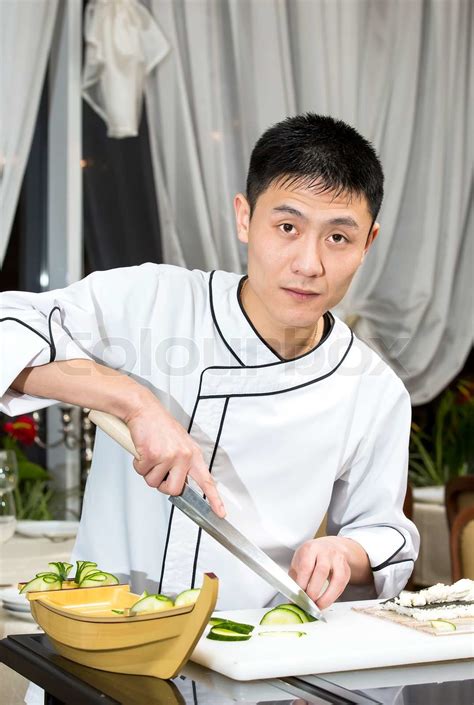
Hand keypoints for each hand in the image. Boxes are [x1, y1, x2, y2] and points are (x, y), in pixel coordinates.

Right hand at [124, 391, 224, 517]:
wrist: (144, 409)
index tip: (221, 513)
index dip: (214, 499)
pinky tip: (142, 450)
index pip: (206, 480)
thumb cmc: (159, 426)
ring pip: (154, 482)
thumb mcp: (179, 443)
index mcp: (193, 454)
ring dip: (147, 472)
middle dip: (163, 484)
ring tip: (149, 454)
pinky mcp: (152, 455)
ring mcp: (168, 456)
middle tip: (157, 470)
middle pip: (174, 490)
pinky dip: (138, 464)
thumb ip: (183, 462)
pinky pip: (142, 472)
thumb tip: (181, 482)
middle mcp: (184, 456)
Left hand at [289, 537, 353, 608]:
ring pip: (337, 579)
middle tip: (308, 602)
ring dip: (327, 596)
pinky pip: (342, 585)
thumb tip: (292, 600)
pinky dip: (334, 596)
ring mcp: (338, 560)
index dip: (302, 583)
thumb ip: (295, 578)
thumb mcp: (299, 560)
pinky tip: (327, 601)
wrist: (328, 546)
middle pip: (322, 571)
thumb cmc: (311, 556)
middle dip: (314, 590)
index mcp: (311, 549)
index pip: (306, 566)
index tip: (298, 595)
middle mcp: (326, 552)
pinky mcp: (346, 569)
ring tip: (319, 606)